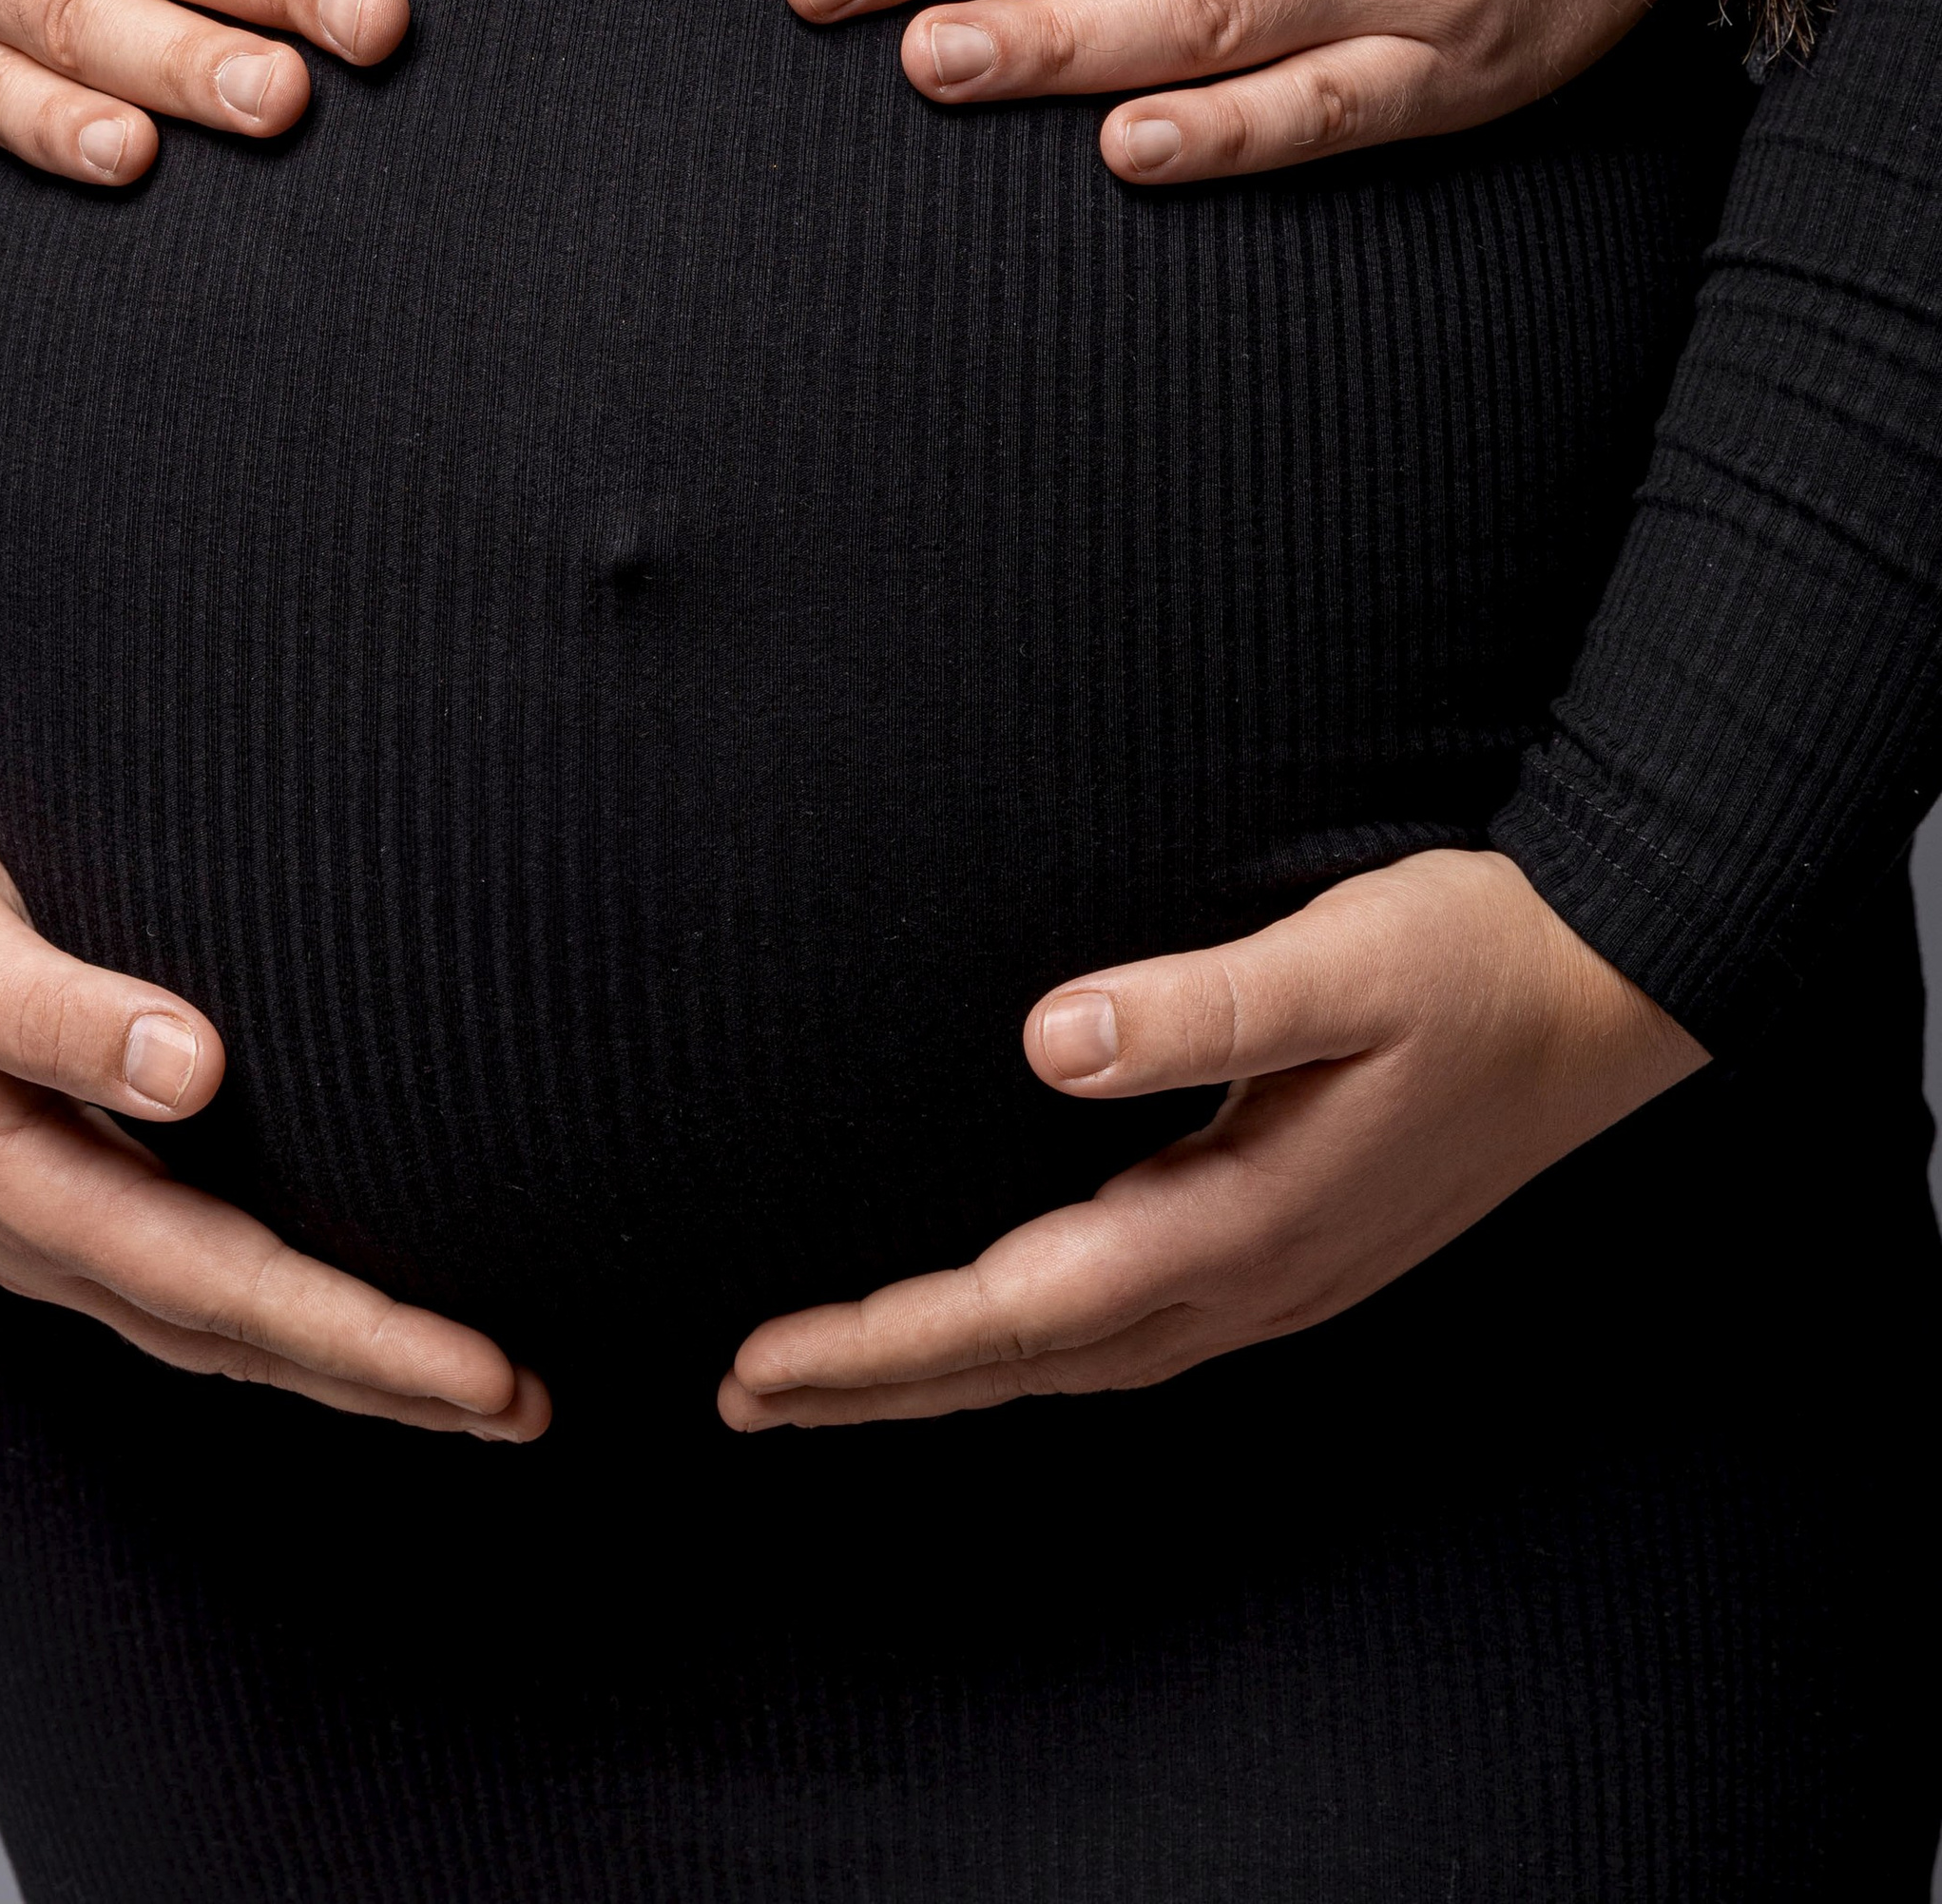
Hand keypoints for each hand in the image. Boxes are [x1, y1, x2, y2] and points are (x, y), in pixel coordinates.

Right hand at [0, 792, 548, 1436]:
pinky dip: (287, 1312)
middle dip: (388, 1381)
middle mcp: (46, 1229)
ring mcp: (53, 1214)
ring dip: (348, 1361)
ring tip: (477, 1391)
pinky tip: (353, 1307)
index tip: (481, 1372)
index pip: (229, 1288)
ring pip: (225, 1322)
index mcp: (24, 1189)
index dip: (362, 1337)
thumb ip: (57, 1009)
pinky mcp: (66, 1174)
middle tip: (526, 1408)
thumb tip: (193, 1067)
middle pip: (244, 1336)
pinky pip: (198, 1274)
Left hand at [719, 850, 1702, 1429]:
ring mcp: (1280, 1277)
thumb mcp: (1341, 958)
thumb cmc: (1473, 960)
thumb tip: (1046, 1044)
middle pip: (1028, 1363)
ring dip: (949, 1372)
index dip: (881, 1343)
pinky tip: (999, 1326)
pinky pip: (1129, 1330)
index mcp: (1244, 1222)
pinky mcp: (1296, 1249)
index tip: (761, 1362)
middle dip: (880, 1385)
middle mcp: (1253, 1277)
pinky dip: (1033, 1347)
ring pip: (1076, 1360)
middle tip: (743, 1396)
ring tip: (832, 1379)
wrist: (1611, 991)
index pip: (1019, 1310)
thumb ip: (1198, 1005)